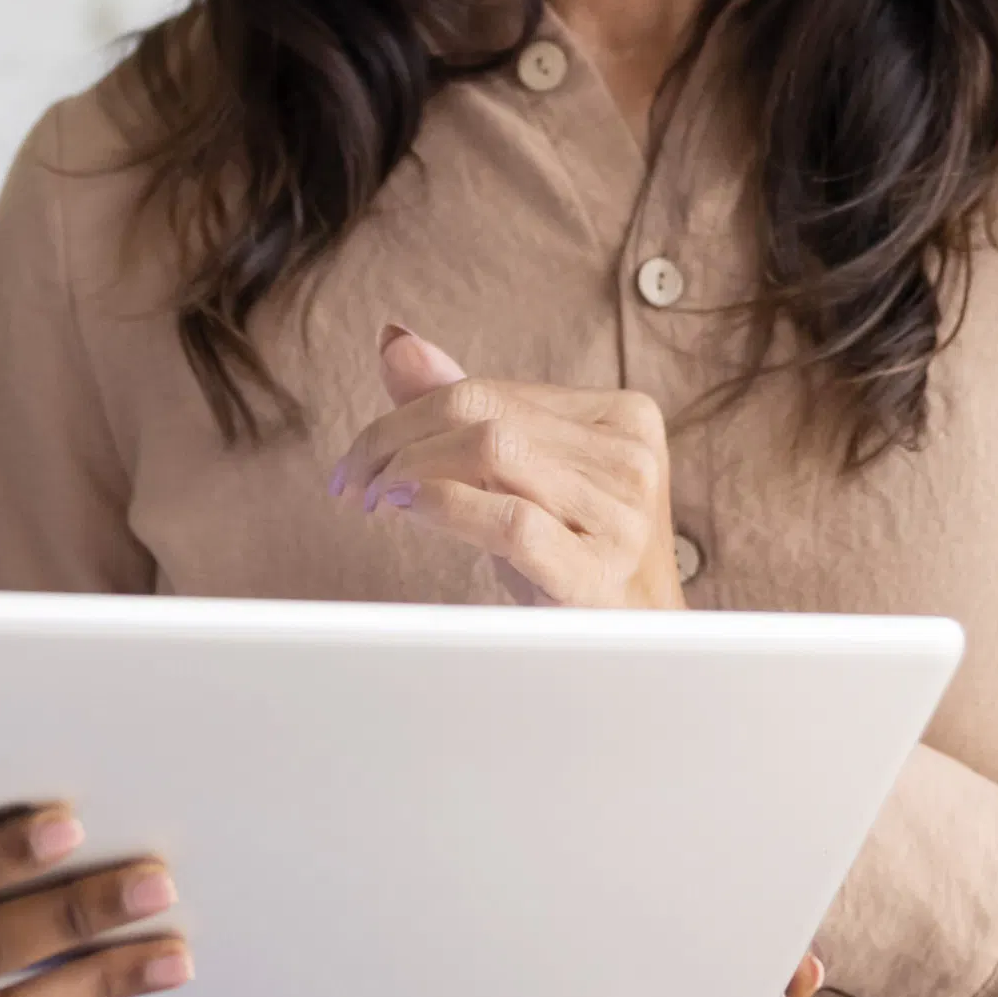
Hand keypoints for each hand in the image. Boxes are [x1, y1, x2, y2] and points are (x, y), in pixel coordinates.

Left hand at [326, 326, 683, 607]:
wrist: (644, 653)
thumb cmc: (579, 561)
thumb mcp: (528, 479)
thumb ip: (470, 412)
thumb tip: (397, 343)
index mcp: (622, 416)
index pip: (489, 390)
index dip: (408, 414)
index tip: (362, 455)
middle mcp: (629, 455)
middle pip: (484, 415)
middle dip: (396, 440)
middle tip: (353, 479)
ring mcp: (621, 515)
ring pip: (493, 451)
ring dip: (410, 470)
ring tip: (375, 497)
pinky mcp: (600, 574)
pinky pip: (512, 521)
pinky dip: (446, 505)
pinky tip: (407, 509)